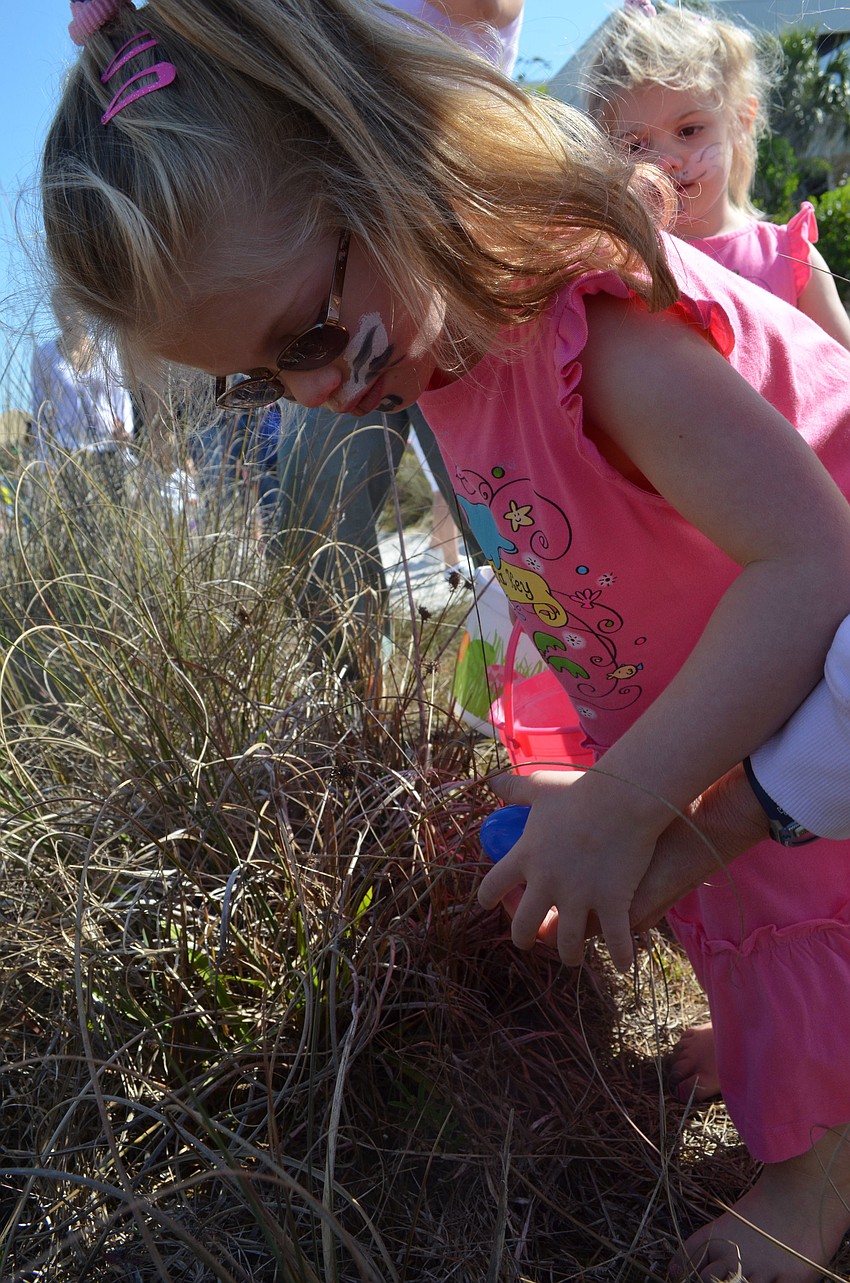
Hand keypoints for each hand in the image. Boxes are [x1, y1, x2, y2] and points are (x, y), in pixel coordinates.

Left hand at [494, 762, 769, 945]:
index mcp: (526, 857)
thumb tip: (493, 780)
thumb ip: (515, 789)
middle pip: (524, 925)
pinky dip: (620, 956)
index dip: (488, 898)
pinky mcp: (612, 902)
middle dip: (524, 938)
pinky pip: (614, 940)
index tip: (489, 904)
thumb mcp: (542, 787)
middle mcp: (547, 882)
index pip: (493, 886)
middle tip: (529, 941)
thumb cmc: (581, 790)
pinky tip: (623, 965)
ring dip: (569, 954)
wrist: (624, 797)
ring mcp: (580, 896)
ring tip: (572, 958)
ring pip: (567, 942)